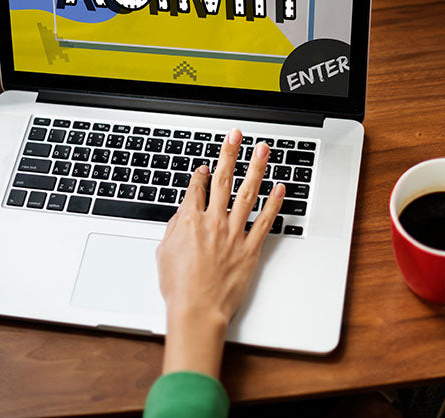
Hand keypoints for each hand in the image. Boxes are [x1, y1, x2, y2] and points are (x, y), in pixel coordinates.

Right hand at [156, 128, 284, 377]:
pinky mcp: (250, 249)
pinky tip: (280, 188)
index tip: (204, 166)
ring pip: (247, 193)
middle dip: (229, 153)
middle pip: (222, 179)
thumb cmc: (179, 287)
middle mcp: (213, 221)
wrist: (197, 310)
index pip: (196, 187)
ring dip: (256, 168)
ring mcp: (233, 233)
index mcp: (189, 220)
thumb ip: (174, 227)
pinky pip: (264, 221)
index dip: (200, 173)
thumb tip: (182, 213)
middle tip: (236, 135)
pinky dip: (274, 203)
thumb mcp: (164, 252)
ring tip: (263, 150)